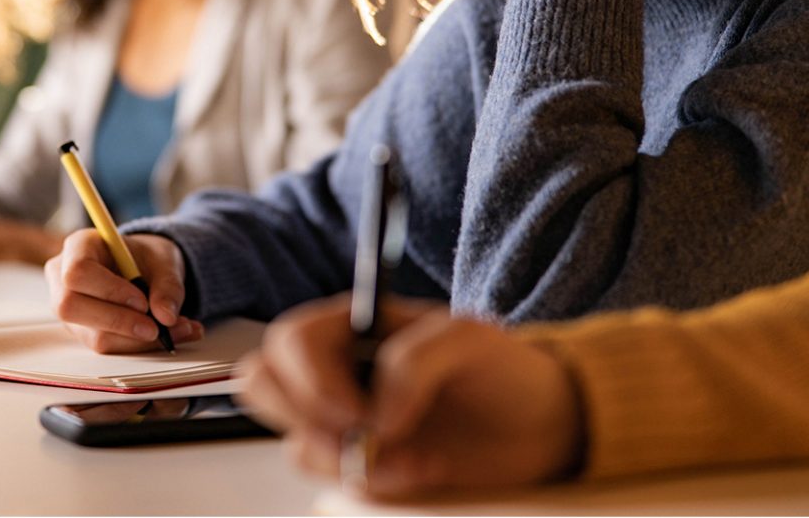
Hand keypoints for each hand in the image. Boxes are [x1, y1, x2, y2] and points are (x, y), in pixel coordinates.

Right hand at [44, 229, 202, 352]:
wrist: (146, 269)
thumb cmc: (147, 257)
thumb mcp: (164, 261)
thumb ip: (168, 286)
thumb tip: (167, 317)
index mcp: (79, 246)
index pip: (78, 272)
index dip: (108, 290)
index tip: (142, 302)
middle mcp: (63, 278)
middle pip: (71, 307)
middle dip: (118, 322)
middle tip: (156, 328)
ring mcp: (70, 309)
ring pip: (93, 335)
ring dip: (137, 340)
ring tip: (178, 329)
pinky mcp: (83, 332)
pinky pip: (107, 346)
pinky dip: (140, 345)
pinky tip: (170, 336)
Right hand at [240, 294, 583, 496]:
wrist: (545, 426)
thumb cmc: (505, 368)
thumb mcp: (470, 339)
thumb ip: (416, 359)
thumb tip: (378, 409)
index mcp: (354, 324)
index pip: (290, 341)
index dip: (311, 382)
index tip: (361, 411)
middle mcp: (339, 369)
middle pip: (264, 383)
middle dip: (307, 419)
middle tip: (363, 434)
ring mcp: (348, 420)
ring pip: (295, 441)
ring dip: (343, 458)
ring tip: (405, 456)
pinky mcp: (366, 465)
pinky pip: (335, 480)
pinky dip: (373, 483)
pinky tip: (420, 470)